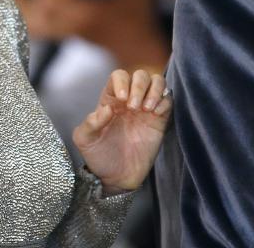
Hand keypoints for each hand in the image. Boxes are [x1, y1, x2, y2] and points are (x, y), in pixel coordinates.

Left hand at [72, 69, 171, 192]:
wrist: (116, 178)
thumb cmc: (99, 155)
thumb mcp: (85, 140)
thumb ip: (90, 123)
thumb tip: (106, 109)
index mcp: (111, 99)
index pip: (119, 76)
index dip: (123, 82)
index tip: (123, 99)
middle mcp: (130, 99)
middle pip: (140, 75)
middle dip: (139, 86)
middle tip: (134, 108)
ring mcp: (146, 109)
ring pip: (157, 82)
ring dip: (155, 90)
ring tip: (147, 109)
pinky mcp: (159, 121)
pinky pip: (168, 101)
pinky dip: (165, 102)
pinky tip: (156, 115)